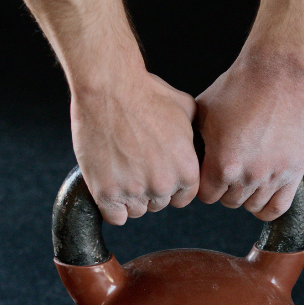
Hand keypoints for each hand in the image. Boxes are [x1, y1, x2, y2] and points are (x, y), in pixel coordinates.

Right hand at [71, 71, 199, 225]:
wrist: (109, 88)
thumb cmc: (145, 93)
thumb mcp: (185, 109)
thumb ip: (193, 134)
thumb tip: (197, 142)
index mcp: (186, 170)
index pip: (182, 197)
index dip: (170, 186)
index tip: (158, 174)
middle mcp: (163, 185)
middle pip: (158, 204)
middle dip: (149, 189)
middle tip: (136, 166)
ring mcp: (134, 191)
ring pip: (136, 210)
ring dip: (130, 197)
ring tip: (121, 171)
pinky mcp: (106, 192)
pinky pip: (114, 216)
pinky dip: (112, 206)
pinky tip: (110, 186)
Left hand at [195, 55, 303, 221]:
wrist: (277, 71)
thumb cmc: (238, 87)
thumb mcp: (203, 113)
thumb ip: (195, 143)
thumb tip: (183, 159)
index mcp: (221, 164)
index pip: (206, 196)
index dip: (205, 184)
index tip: (209, 172)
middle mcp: (247, 175)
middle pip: (229, 201)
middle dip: (225, 187)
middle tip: (229, 168)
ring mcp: (273, 175)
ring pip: (252, 205)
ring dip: (246, 194)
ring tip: (246, 173)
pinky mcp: (294, 171)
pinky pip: (278, 207)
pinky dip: (267, 207)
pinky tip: (262, 194)